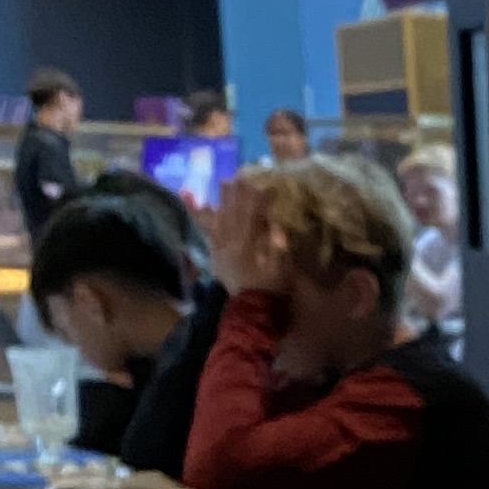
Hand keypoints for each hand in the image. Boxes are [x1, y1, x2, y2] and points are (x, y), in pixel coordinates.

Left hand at [208, 171, 291, 298]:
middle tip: (239, 174)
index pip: (254, 215)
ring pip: (221, 219)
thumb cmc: (270, 292)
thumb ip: (278, 246)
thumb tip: (274, 224)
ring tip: (223, 183)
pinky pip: (210, 234)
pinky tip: (207, 208)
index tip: (267, 184)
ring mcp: (222, 250)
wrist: (249, 314)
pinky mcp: (217, 258)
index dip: (260, 198)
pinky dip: (207, 220)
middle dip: (238, 193)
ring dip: (223, 200)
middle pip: (234, 212)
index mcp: (249, 245)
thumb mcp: (281, 270)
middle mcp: (231, 243)